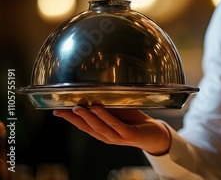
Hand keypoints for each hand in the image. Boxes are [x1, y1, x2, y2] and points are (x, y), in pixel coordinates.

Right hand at [53, 100, 170, 154]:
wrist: (154, 133)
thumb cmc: (134, 121)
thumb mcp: (118, 111)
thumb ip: (106, 105)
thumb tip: (92, 92)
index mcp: (102, 131)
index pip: (83, 125)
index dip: (69, 119)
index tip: (55, 110)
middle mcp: (107, 136)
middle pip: (87, 128)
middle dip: (74, 118)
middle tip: (63, 108)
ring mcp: (117, 137)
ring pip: (99, 127)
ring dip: (88, 117)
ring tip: (78, 107)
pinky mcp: (128, 135)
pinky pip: (115, 126)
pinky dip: (105, 117)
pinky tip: (97, 109)